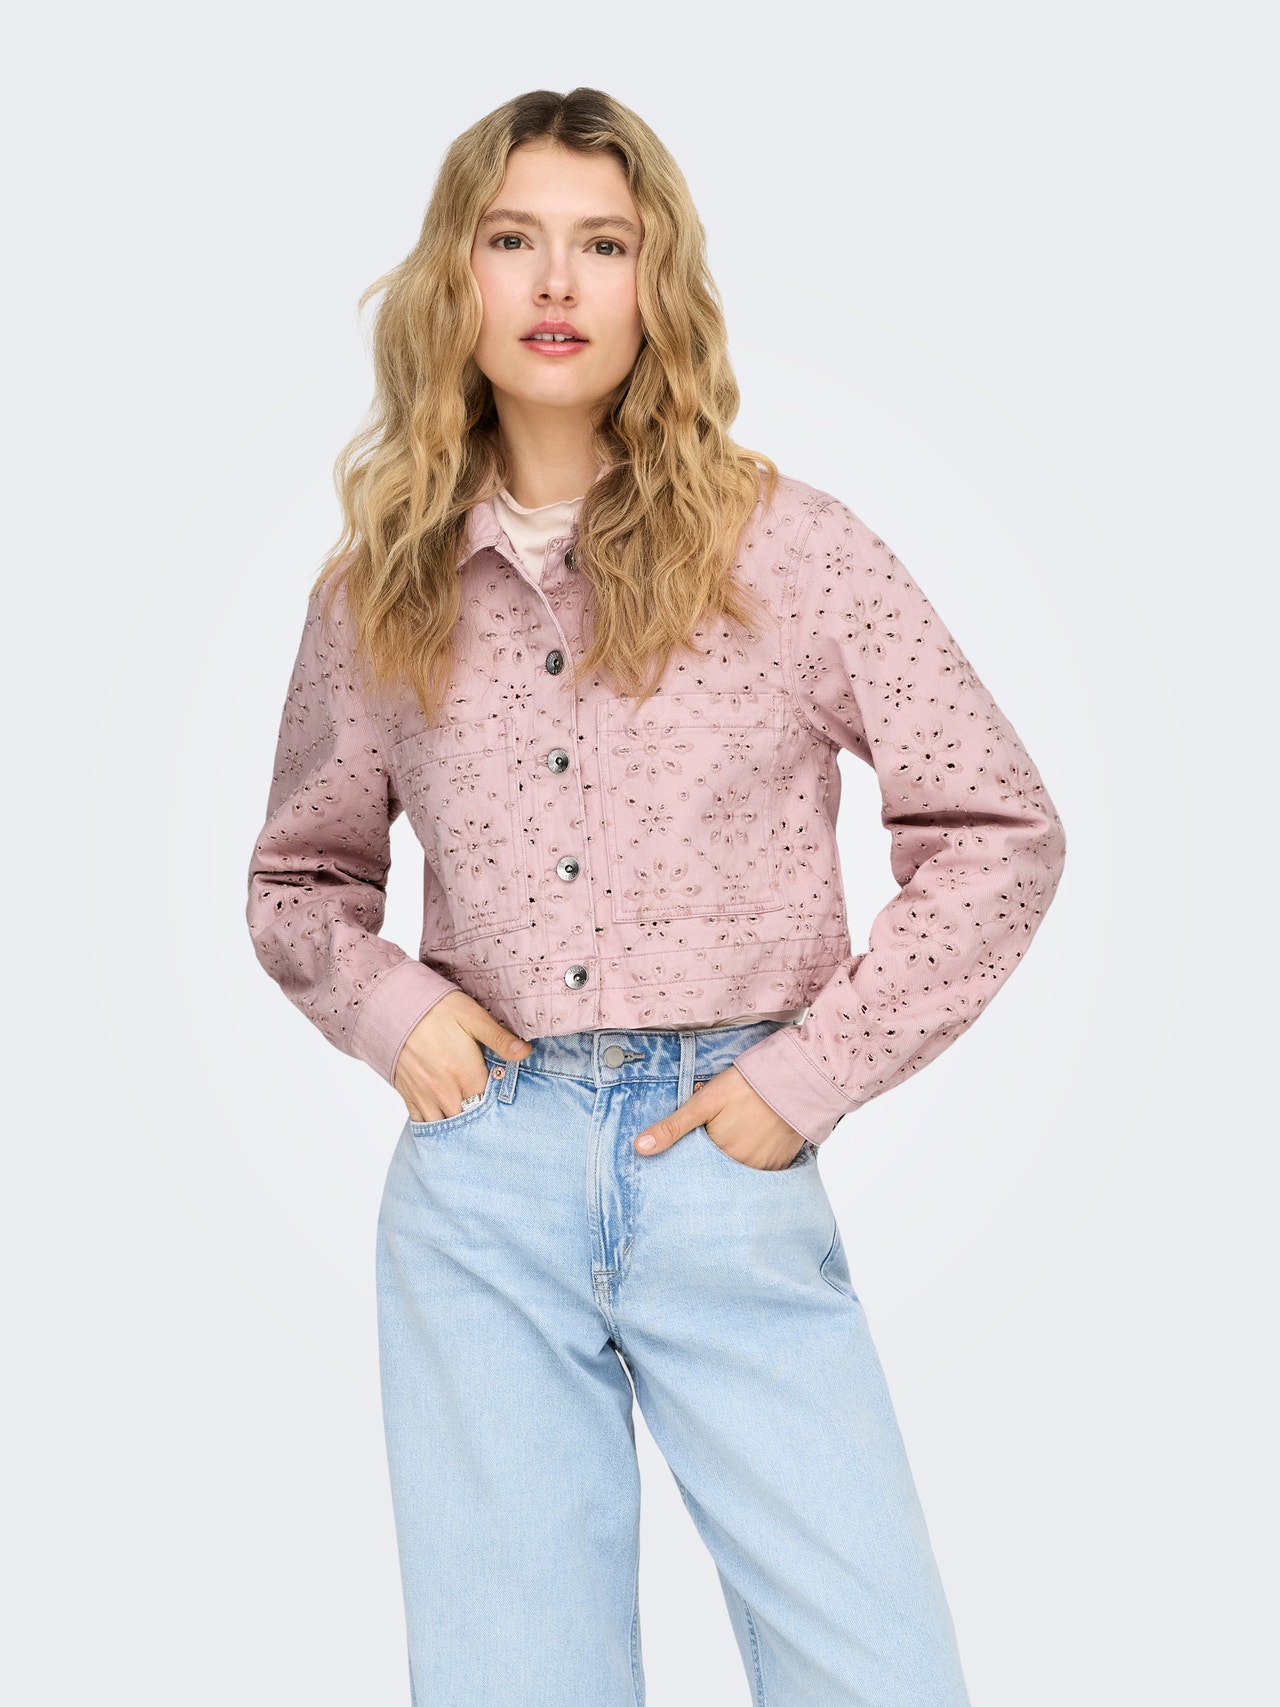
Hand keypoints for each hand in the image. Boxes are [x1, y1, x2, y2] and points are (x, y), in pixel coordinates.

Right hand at [393, 991, 530, 1122]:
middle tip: (492, 1115)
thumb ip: (499, 1038)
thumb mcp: (473, 1017)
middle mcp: (446, 1092)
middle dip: (481, 1121)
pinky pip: (422, 1123)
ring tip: (470, 1120)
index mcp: (466, 1075)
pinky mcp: (408, 1095)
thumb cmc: (435, 1009)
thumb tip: (525, 1052)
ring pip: (446, 1127)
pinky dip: (435, 1126)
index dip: (501, 1106)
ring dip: (459, 1126)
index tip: (508, 1102)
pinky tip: (445, 1120)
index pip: (491, 1106)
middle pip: (470, 1122)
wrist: (392, 1007)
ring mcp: (425, 1096)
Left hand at [632, 1065, 807, 1170]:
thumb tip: (639, 1148)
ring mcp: (765, 1168)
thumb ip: (672, 1127)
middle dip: (715, 1159)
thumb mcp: (703, 1102)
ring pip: (741, 1172)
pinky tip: (756, 1140)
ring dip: (736, 1159)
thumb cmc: (745, 1087)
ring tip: (739, 1133)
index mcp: (720, 1156)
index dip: (694, 1157)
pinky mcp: (783, 1163)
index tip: (694, 1150)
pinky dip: (756, 1160)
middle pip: (720, 1171)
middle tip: (722, 1133)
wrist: (794, 1079)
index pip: (697, 1169)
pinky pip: (763, 1171)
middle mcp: (743, 1169)